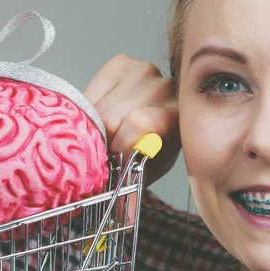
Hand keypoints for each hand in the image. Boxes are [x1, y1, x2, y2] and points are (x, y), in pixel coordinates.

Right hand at [84, 54, 180, 231]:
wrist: (143, 140)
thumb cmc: (143, 160)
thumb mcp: (140, 177)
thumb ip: (131, 182)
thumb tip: (121, 207)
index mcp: (178, 118)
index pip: (140, 122)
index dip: (119, 145)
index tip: (116, 159)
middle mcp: (167, 87)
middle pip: (116, 115)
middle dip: (105, 137)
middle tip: (107, 148)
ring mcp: (145, 70)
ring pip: (103, 104)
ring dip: (97, 122)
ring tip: (106, 132)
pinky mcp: (123, 62)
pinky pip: (95, 86)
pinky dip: (91, 103)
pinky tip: (101, 111)